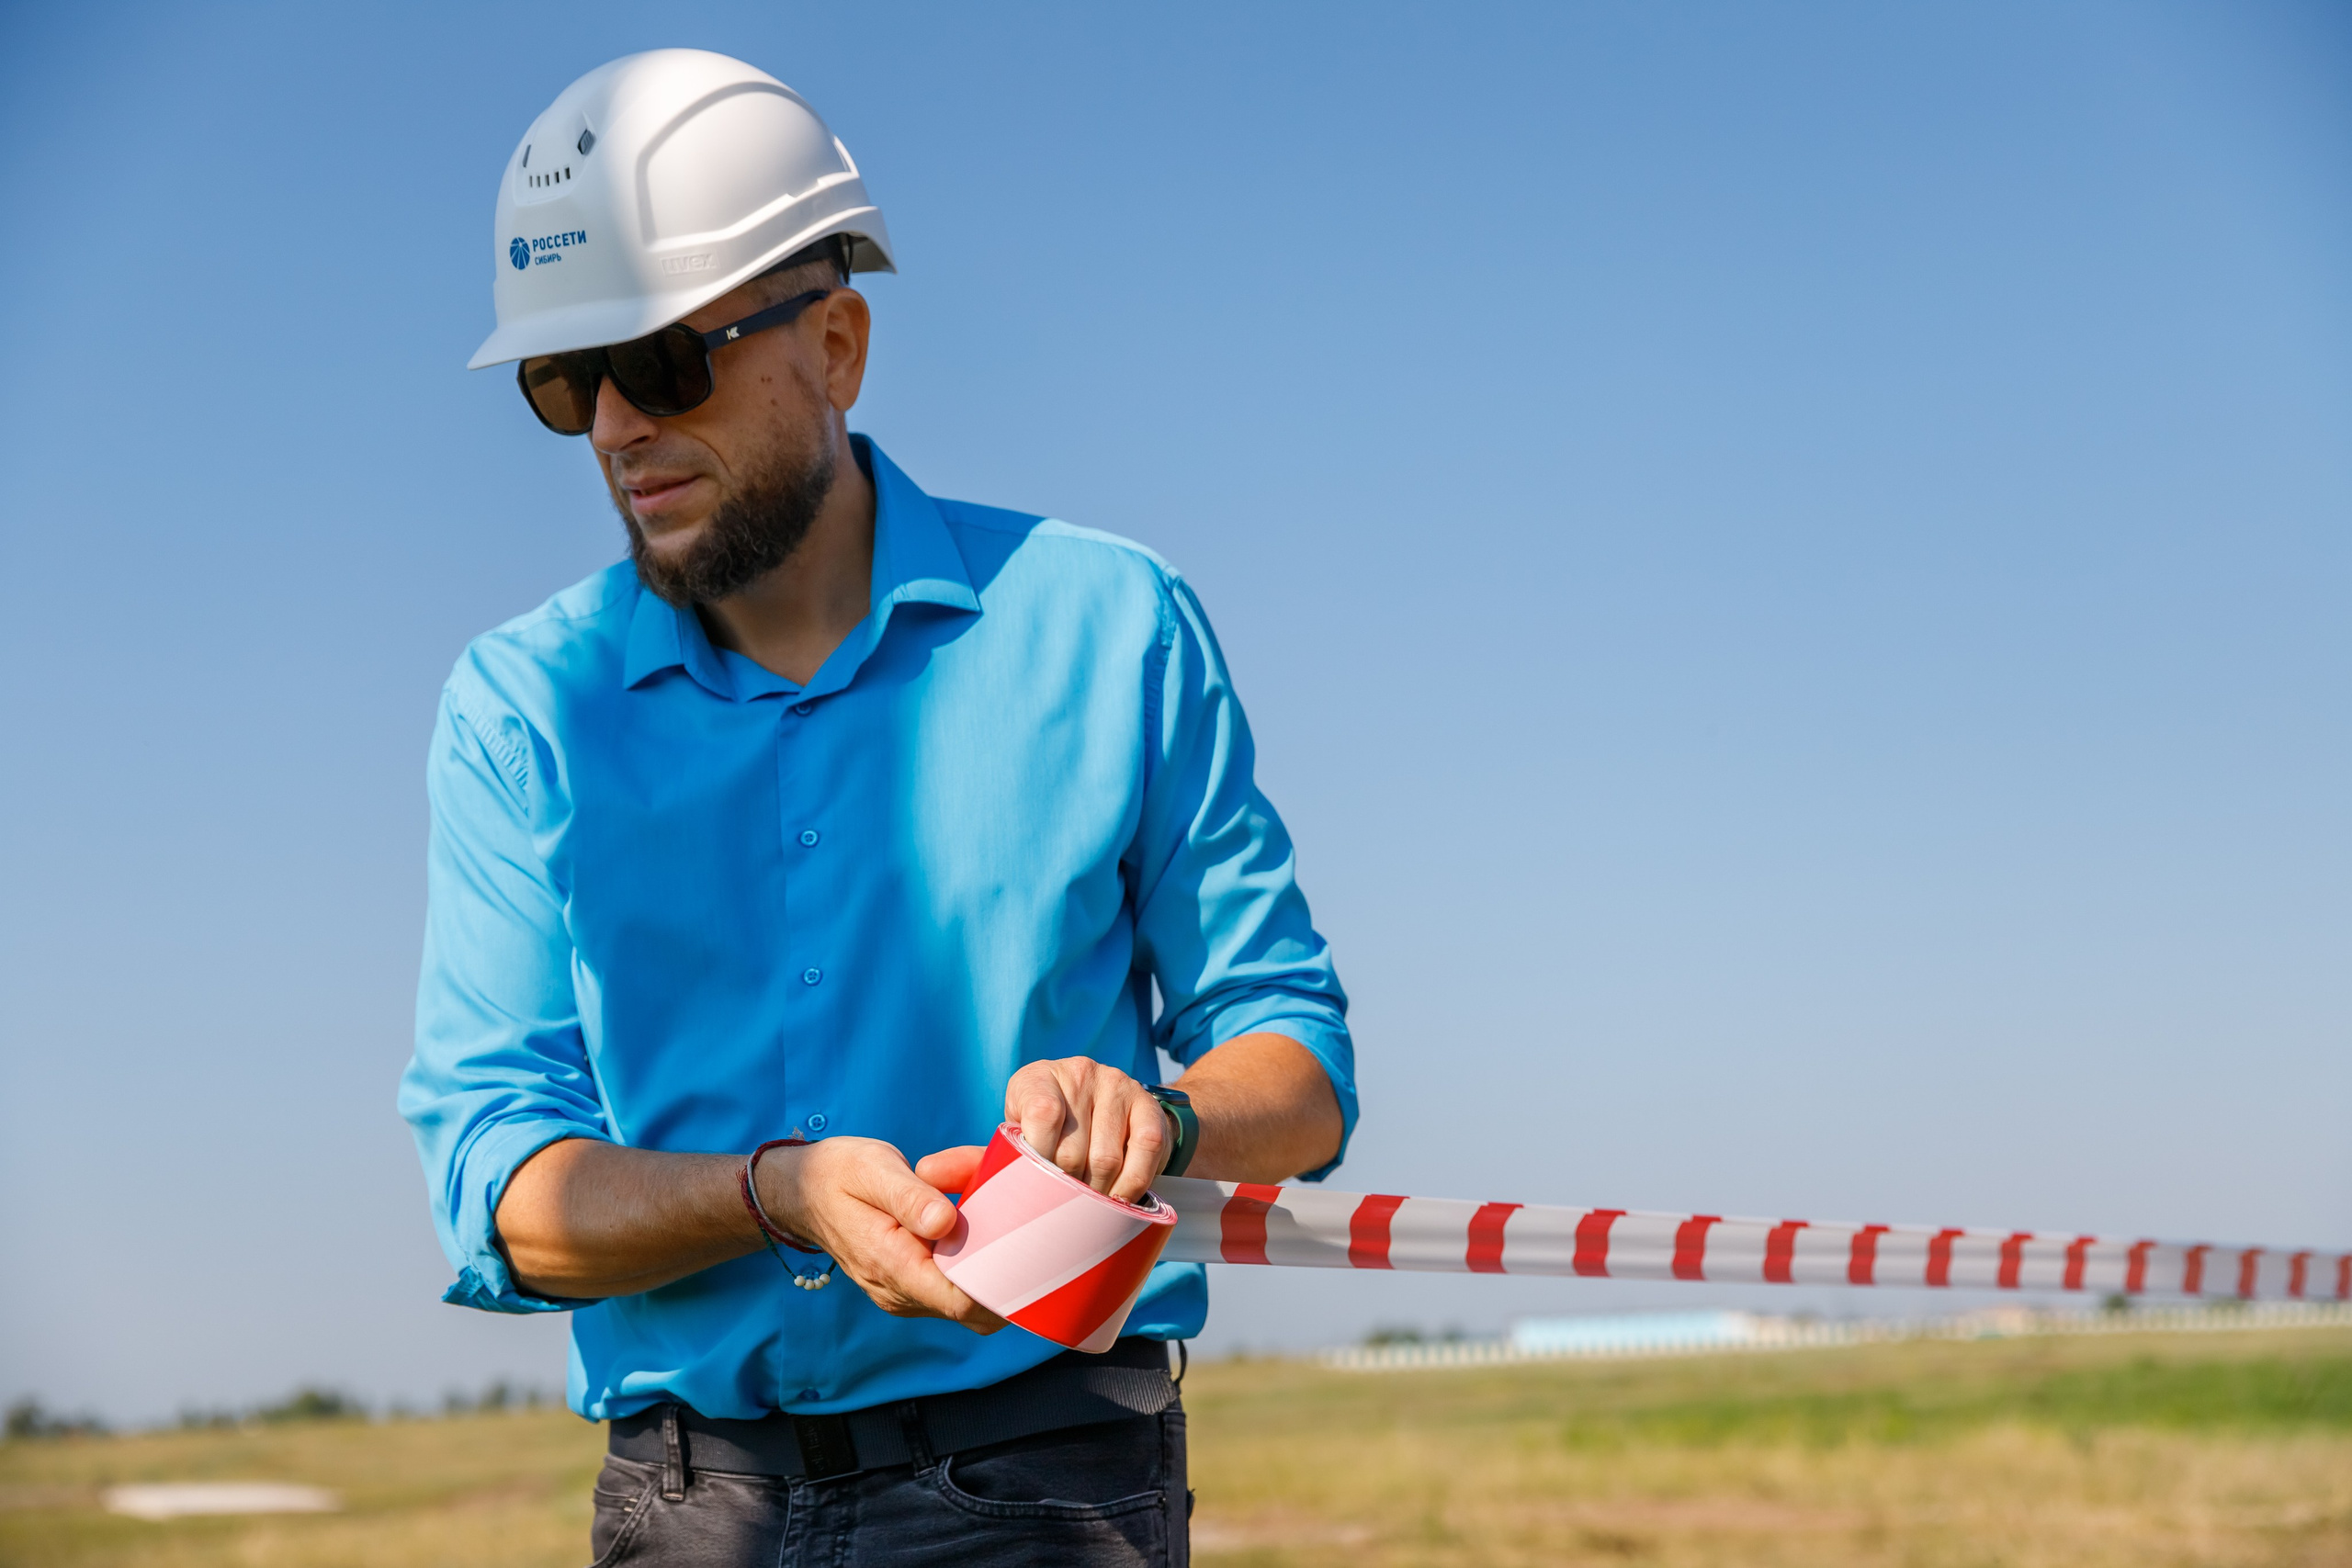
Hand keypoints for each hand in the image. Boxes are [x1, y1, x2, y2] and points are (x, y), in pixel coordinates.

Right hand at [756, 1137, 1004, 1332]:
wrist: (803, 1192)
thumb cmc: (839, 1173)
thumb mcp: (872, 1170)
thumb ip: (910, 1197)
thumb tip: (947, 1222)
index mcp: (892, 1265)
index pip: (961, 1302)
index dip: (1001, 1286)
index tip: (1029, 1253)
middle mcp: (902, 1292)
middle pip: (976, 1306)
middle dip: (1005, 1270)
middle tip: (1019, 1219)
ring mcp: (908, 1295)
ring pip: (970, 1298)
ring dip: (991, 1261)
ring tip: (991, 1209)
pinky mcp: (913, 1286)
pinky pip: (956, 1285)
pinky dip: (974, 1258)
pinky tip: (975, 1218)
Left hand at [1002, 1057, 1169, 1202]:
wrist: (1100, 1105)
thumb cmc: (1049, 1129)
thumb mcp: (1021, 1131)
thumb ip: (1006, 1152)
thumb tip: (992, 1177)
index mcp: (1038, 1079)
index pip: (1041, 1114)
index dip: (1040, 1158)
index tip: (1039, 1184)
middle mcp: (1079, 1073)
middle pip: (1072, 1150)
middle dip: (1069, 1188)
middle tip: (1066, 1203)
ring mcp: (1117, 1085)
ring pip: (1106, 1159)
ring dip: (1098, 1192)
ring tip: (1091, 1202)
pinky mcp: (1148, 1103)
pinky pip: (1146, 1149)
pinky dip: (1132, 1183)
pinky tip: (1120, 1196)